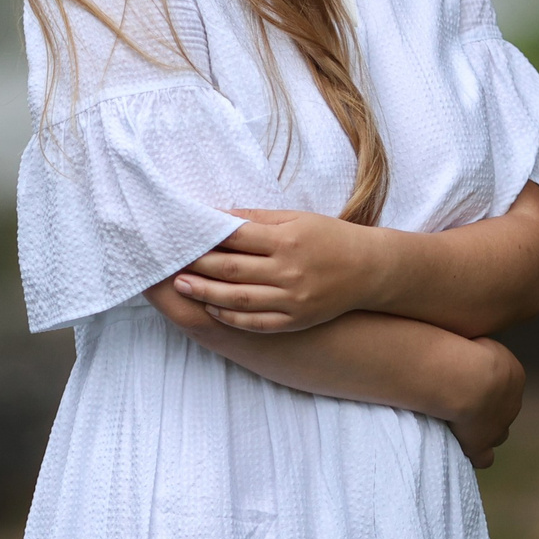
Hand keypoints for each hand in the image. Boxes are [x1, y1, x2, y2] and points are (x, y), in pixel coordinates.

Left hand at [169, 208, 384, 332]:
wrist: (369, 269)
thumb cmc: (328, 237)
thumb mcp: (296, 218)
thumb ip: (256, 217)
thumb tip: (218, 216)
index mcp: (287, 240)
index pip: (235, 238)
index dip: (204, 237)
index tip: (181, 235)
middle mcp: (288, 271)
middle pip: (231, 269)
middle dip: (197, 265)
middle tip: (169, 262)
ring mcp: (292, 300)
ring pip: (238, 299)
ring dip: (205, 293)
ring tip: (181, 286)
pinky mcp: (296, 320)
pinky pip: (257, 323)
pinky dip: (231, 318)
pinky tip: (212, 309)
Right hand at [446, 338, 524, 469]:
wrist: (466, 378)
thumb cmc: (465, 349)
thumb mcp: (473, 333)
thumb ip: (473, 342)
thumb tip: (462, 331)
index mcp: (513, 376)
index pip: (504, 383)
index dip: (487, 384)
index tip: (468, 380)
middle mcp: (512, 403)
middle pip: (503, 409)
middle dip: (489, 407)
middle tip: (464, 401)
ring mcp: (498, 426)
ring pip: (498, 433)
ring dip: (484, 430)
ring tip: (463, 424)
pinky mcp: (481, 444)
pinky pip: (484, 457)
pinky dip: (477, 454)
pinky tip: (466, 451)